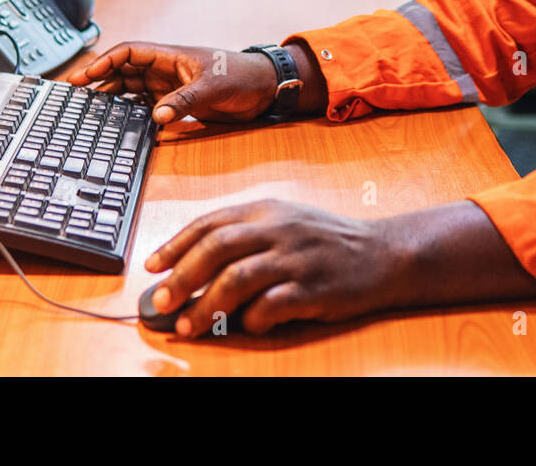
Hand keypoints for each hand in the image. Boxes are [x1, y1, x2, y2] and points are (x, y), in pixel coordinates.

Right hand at [64, 42, 276, 124]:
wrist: (264, 89)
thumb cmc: (241, 76)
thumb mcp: (212, 88)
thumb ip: (184, 100)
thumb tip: (157, 115)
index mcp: (170, 56)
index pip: (129, 53)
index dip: (104, 62)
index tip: (84, 76)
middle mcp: (166, 69)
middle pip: (123, 71)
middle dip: (99, 80)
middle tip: (74, 95)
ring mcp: (170, 86)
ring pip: (131, 88)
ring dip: (112, 96)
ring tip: (89, 110)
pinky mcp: (177, 102)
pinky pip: (146, 105)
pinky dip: (130, 111)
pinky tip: (117, 122)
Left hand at [144, 199, 535, 337]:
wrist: (383, 253)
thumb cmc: (326, 241)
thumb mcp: (285, 222)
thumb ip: (243, 235)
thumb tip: (192, 260)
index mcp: (266, 210)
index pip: (209, 222)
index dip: (175, 244)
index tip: (152, 266)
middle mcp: (279, 229)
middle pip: (216, 248)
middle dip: (181, 276)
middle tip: (161, 301)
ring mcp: (297, 258)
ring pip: (237, 278)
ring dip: (206, 304)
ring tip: (189, 325)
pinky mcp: (314, 288)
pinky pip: (271, 305)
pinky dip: (252, 319)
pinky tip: (247, 325)